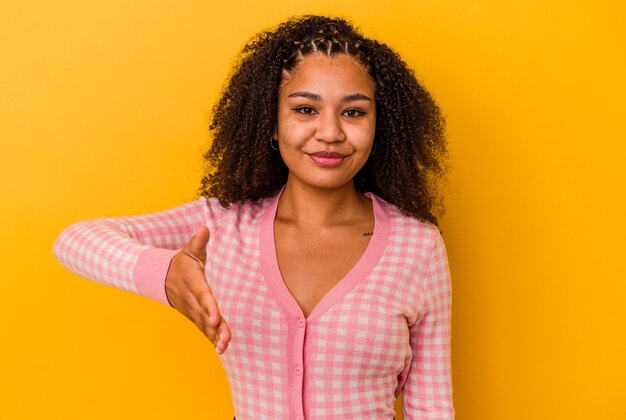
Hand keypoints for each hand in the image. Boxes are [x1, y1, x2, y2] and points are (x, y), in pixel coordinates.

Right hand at [165, 226, 230, 353]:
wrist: (160, 278)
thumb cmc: (181, 263)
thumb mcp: (189, 251)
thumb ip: (198, 242)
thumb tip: (205, 228)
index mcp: (193, 282)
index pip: (203, 296)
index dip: (210, 307)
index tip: (216, 318)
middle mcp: (191, 299)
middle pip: (205, 315)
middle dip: (216, 328)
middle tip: (227, 340)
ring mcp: (191, 310)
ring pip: (204, 325)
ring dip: (215, 337)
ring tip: (225, 347)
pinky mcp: (193, 316)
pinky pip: (203, 329)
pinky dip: (211, 338)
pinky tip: (222, 348)